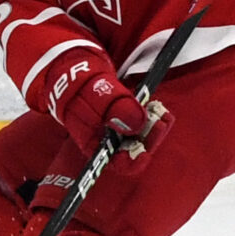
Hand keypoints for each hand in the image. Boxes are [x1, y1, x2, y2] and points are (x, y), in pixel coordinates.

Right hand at [49, 52, 163, 155]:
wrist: (74, 71)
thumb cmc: (80, 85)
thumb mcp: (97, 94)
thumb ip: (117, 108)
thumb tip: (138, 124)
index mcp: (95, 144)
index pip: (118, 164)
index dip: (135, 161)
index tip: (147, 152)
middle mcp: (107, 142)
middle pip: (135, 150)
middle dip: (151, 137)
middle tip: (161, 121)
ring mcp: (116, 131)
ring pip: (141, 136)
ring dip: (154, 126)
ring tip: (160, 111)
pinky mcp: (124, 119)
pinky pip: (142, 123)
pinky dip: (150, 116)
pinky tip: (155, 106)